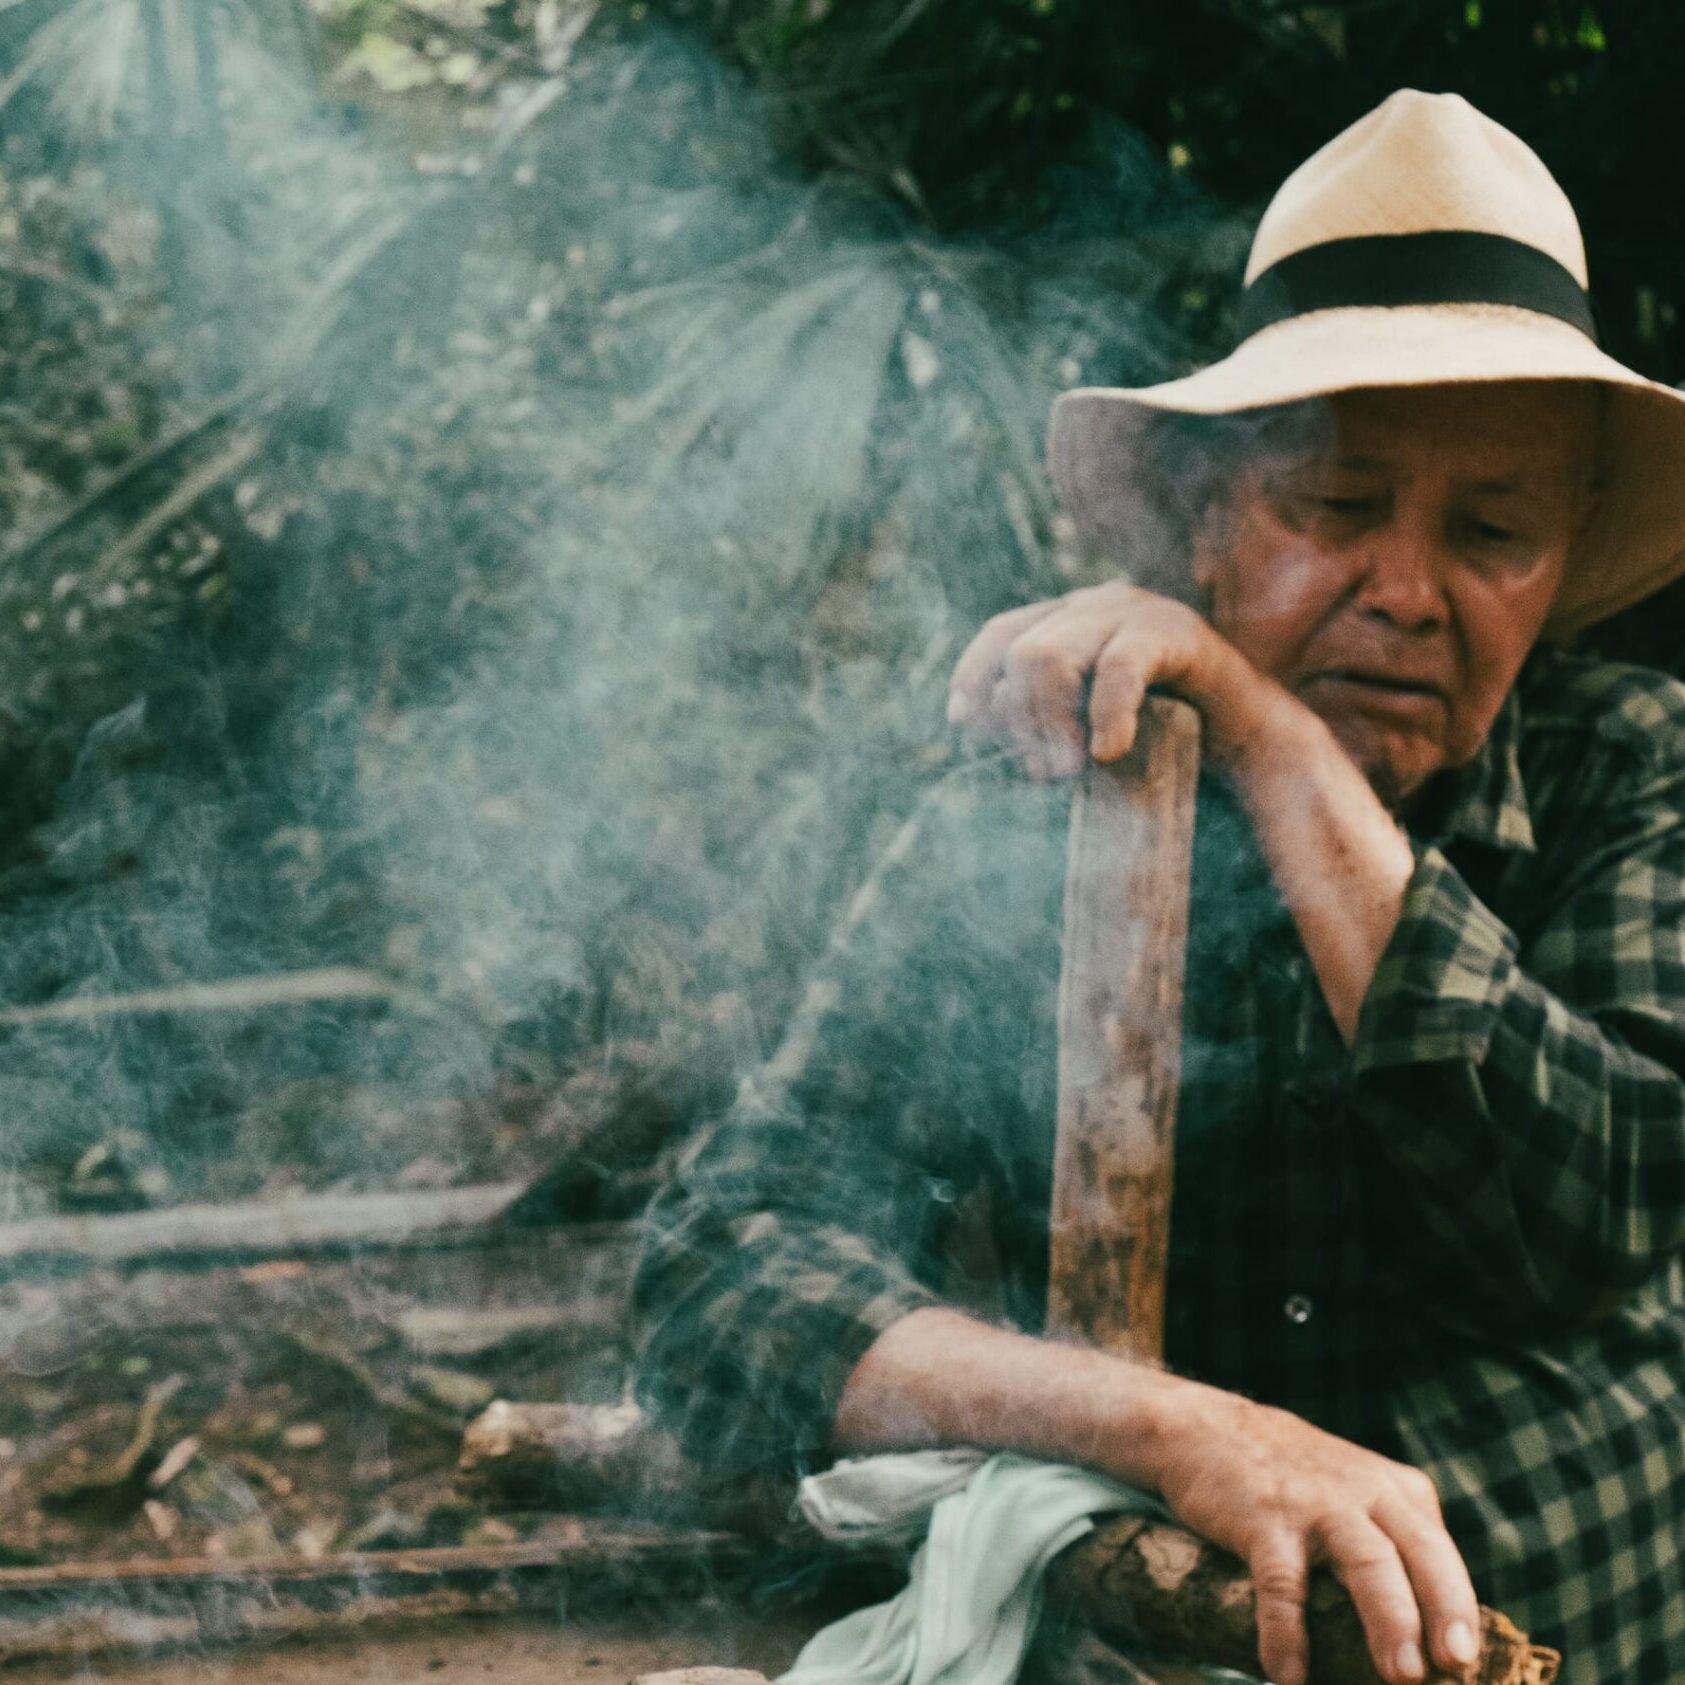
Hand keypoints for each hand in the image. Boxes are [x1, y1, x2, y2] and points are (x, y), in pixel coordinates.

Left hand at [945, 581, 1267, 777]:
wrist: (1255, 742)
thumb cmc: (1166, 743)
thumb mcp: (1089, 731)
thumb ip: (1044, 728)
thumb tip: (979, 741)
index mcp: (1072, 620)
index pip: (1003, 634)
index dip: (976, 676)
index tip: (965, 725)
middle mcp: (1098, 605)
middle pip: (1022, 652)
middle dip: (1020, 720)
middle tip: (1043, 775)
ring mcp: (1136, 611)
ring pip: (1052, 656)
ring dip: (1048, 722)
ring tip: (1066, 771)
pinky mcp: (1176, 632)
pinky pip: (1120, 667)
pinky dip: (1105, 714)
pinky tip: (1107, 752)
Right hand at [1136, 1379, 1480, 1684]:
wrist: (1206, 1427)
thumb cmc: (1294, 1479)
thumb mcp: (1357, 1492)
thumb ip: (1395, 1543)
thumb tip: (1430, 1638)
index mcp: (1398, 1492)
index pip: (1443, 1558)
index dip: (1461, 1615)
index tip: (1469, 1669)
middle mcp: (1365, 1492)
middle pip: (1421, 1553)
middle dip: (1444, 1612)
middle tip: (1455, 1669)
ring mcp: (1314, 1505)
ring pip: (1367, 1561)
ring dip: (1390, 1620)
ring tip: (1402, 1676)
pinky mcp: (1263, 1519)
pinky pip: (1283, 1582)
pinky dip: (1286, 1632)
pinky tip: (1287, 1675)